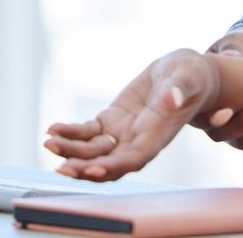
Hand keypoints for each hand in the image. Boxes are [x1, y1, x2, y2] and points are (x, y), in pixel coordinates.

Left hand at [44, 48, 218, 181]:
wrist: (184, 72)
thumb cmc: (192, 75)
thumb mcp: (189, 76)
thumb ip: (180, 89)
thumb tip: (173, 98)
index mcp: (159, 134)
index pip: (135, 158)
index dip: (115, 166)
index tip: (93, 169)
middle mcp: (139, 140)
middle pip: (109, 162)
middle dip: (85, 167)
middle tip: (63, 167)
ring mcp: (124, 132)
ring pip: (94, 150)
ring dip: (72, 151)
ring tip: (50, 143)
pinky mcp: (112, 120)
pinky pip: (88, 132)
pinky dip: (71, 132)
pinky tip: (54, 129)